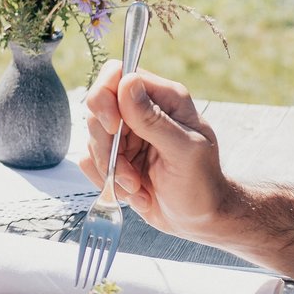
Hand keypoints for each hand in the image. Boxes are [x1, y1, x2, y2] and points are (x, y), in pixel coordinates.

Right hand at [80, 62, 237, 244]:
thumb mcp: (184, 151)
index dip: (106, 97)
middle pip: (97, 109)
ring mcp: (127, 134)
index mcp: (164, 98)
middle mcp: (142, 111)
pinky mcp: (116, 157)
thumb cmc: (202, 184)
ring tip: (138, 188)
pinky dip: (108, 182)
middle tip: (131, 174)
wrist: (199, 219)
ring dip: (111, 170)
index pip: (117, 74)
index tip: (113, 127)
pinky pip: (90, 161)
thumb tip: (126, 82)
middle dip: (108, 147)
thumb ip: (153, 119)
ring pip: (92, 139)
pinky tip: (135, 193)